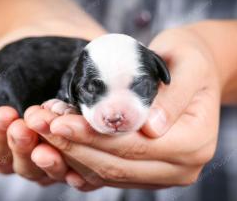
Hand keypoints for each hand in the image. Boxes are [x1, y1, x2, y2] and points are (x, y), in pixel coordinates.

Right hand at [0, 30, 73, 185]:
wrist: (46, 33)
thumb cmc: (11, 53)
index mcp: (8, 140)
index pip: (0, 155)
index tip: (3, 114)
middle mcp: (35, 148)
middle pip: (26, 166)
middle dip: (22, 146)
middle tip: (23, 126)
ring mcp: (61, 147)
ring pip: (54, 167)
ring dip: (51, 155)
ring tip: (50, 131)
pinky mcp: (85, 139)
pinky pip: (85, 157)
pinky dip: (82, 156)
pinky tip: (80, 141)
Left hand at [27, 27, 220, 188]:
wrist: (197, 73)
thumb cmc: (191, 61)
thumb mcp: (189, 66)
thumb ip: (172, 97)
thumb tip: (150, 127)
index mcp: (194, 143)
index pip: (134, 146)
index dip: (93, 135)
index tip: (59, 120)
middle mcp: (180, 167)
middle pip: (116, 164)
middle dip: (73, 146)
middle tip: (40, 124)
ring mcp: (162, 173)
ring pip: (108, 173)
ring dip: (71, 154)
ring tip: (42, 131)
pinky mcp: (146, 171)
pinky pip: (109, 174)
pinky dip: (82, 163)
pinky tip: (59, 150)